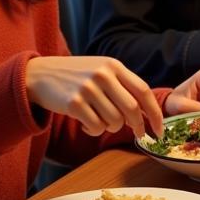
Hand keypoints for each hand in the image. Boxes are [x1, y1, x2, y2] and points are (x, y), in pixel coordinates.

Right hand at [25, 56, 162, 138]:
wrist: (38, 74)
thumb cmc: (75, 76)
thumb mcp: (101, 69)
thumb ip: (122, 84)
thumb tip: (145, 111)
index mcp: (114, 66)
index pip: (143, 91)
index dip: (155, 112)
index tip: (160, 128)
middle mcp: (103, 75)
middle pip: (132, 109)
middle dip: (139, 126)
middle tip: (139, 134)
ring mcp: (88, 89)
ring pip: (114, 121)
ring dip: (112, 128)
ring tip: (101, 120)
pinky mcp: (73, 103)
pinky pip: (96, 127)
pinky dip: (95, 130)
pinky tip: (86, 123)